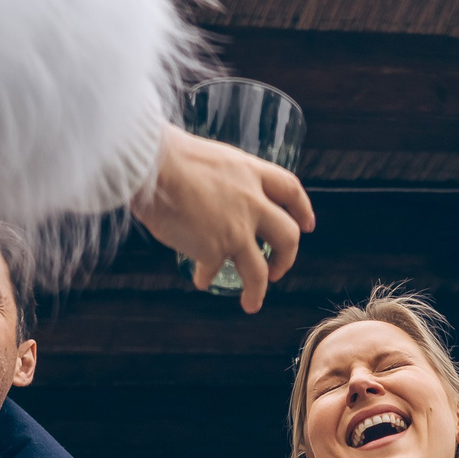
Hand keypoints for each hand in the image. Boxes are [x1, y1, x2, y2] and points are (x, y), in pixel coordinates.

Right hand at [132, 125, 315, 313]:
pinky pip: (215, 271)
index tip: (307, 225)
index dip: (301, 209)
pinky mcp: (214, 249)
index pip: (290, 190)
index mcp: (250, 172)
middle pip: (287, 235)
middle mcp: (251, 201)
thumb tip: (212, 192)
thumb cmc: (166, 154)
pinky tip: (200, 281)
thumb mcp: (209, 158)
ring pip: (260, 270)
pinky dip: (206, 277)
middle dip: (287, 257)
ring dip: (259, 289)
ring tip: (252, 302)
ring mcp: (236, 228)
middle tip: (278, 269)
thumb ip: (222, 179)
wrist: (151, 166)